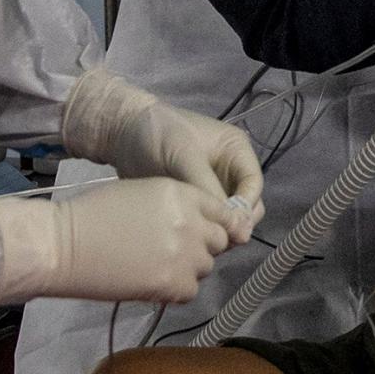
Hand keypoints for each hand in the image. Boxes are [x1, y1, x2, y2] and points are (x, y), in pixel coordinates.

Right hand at [0, 179, 235, 304]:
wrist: (63, 245)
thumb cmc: (93, 214)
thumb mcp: (142, 193)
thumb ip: (176, 206)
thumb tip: (197, 225)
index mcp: (182, 194)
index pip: (221, 211)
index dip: (211, 223)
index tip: (199, 233)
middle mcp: (192, 222)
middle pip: (219, 240)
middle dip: (202, 246)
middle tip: (173, 252)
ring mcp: (186, 255)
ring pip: (205, 267)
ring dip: (188, 269)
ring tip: (156, 266)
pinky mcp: (175, 285)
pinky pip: (189, 291)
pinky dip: (174, 290)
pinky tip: (149, 283)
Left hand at [61, 68, 263, 241]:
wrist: (120, 132)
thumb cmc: (157, 135)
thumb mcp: (185, 157)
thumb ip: (211, 190)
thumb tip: (237, 225)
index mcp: (236, 152)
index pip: (254, 187)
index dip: (246, 210)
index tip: (230, 230)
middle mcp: (230, 171)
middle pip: (246, 207)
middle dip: (234, 224)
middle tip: (212, 241)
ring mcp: (212, 187)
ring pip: (227, 218)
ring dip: (218, 231)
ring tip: (197, 240)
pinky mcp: (194, 201)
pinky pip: (206, 221)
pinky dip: (201, 230)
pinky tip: (186, 237)